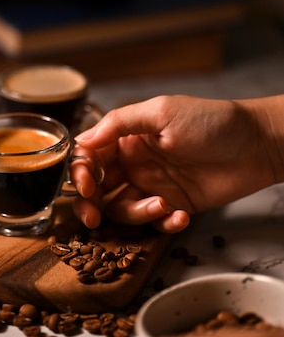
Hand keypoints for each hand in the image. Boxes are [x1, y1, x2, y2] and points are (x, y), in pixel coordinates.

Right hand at [71, 94, 278, 230]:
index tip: (84, 188)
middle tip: (92, 219)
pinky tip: (180, 215)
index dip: (80, 173)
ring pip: (123, 209)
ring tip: (161, 205)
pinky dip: (163, 224)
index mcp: (128, 138)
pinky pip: (156, 223)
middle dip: (91, 204)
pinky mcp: (175, 205)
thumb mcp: (161, 112)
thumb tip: (82, 140)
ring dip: (136, 213)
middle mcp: (135, 163)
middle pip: (98, 188)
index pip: (90, 156)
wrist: (257, 144)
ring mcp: (154, 186)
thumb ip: (119, 123)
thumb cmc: (211, 121)